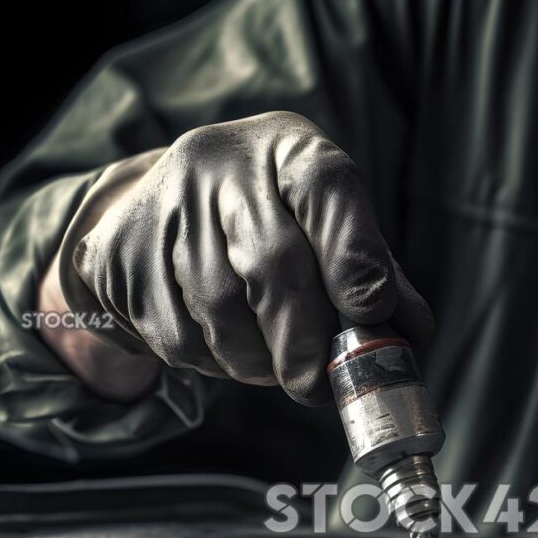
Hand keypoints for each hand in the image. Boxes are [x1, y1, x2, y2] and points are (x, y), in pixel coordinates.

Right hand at [67, 112, 432, 404]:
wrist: (155, 214)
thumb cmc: (270, 226)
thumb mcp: (325, 230)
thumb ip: (372, 277)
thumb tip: (413, 335)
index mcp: (289, 150)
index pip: (327, 188)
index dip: (354, 255)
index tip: (373, 314)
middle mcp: (223, 165)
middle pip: (272, 263)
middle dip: (305, 341)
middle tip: (319, 387)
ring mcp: (167, 206)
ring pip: (222, 309)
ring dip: (259, 360)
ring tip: (276, 367)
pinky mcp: (125, 255)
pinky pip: (181, 334)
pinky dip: (216, 363)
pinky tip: (230, 351)